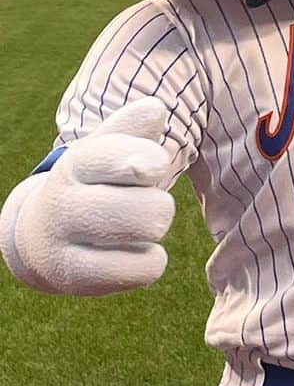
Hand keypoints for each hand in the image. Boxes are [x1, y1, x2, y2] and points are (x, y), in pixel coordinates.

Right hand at [0, 98, 175, 295]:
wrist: (42, 235)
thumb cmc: (93, 185)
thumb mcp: (108, 151)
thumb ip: (133, 128)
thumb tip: (155, 108)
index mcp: (76, 163)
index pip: (125, 157)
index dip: (151, 161)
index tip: (152, 166)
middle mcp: (62, 201)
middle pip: (151, 206)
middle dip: (160, 205)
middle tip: (142, 206)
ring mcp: (62, 242)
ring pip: (147, 233)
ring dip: (153, 232)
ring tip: (132, 228)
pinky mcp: (73, 277)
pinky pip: (144, 270)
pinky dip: (149, 262)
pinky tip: (125, 255)